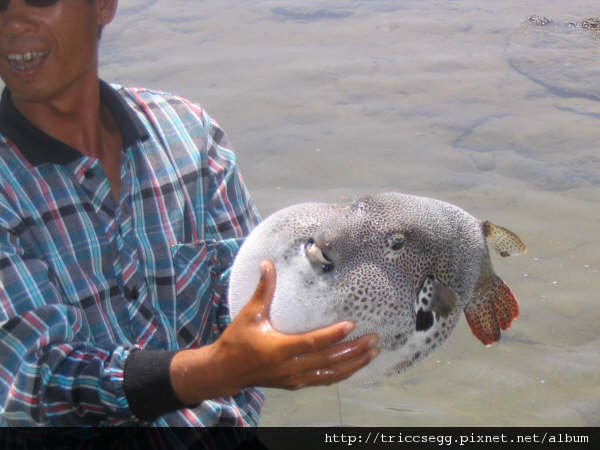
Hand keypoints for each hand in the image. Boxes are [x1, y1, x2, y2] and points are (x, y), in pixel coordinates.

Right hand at [170, 260, 379, 403]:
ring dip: (353, 364)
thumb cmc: (237, 340)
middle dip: (354, 351)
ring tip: (372, 354)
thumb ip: (263, 290)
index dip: (333, 335)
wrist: (225, 371)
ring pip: (330, 374)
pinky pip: (323, 380)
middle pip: (329, 361)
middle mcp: (291, 367)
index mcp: (280, 349)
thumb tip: (267, 263)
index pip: (313, 342)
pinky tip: (353, 366)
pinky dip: (340, 374)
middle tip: (374, 340)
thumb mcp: (249, 313)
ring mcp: (295, 378)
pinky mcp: (295, 383)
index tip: (352, 324)